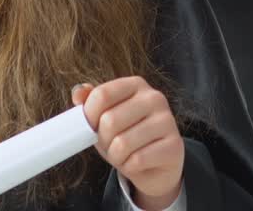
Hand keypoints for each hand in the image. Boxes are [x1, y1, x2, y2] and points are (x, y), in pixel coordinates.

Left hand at [73, 77, 183, 210]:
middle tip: (110, 144)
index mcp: (136, 85)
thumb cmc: (127, 137)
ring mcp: (167, 121)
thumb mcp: (105, 117)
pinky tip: (137, 163)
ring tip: (124, 154)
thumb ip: (91, 102)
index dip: (88, 116)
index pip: (101, 95)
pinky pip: (137, 160)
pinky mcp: (174, 146)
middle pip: (110, 120)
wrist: (156, 166)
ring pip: (122, 143)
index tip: (90, 127)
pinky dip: (129, 167)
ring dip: (116, 156)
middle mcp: (154, 98)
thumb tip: (77, 93)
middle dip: (103, 140)